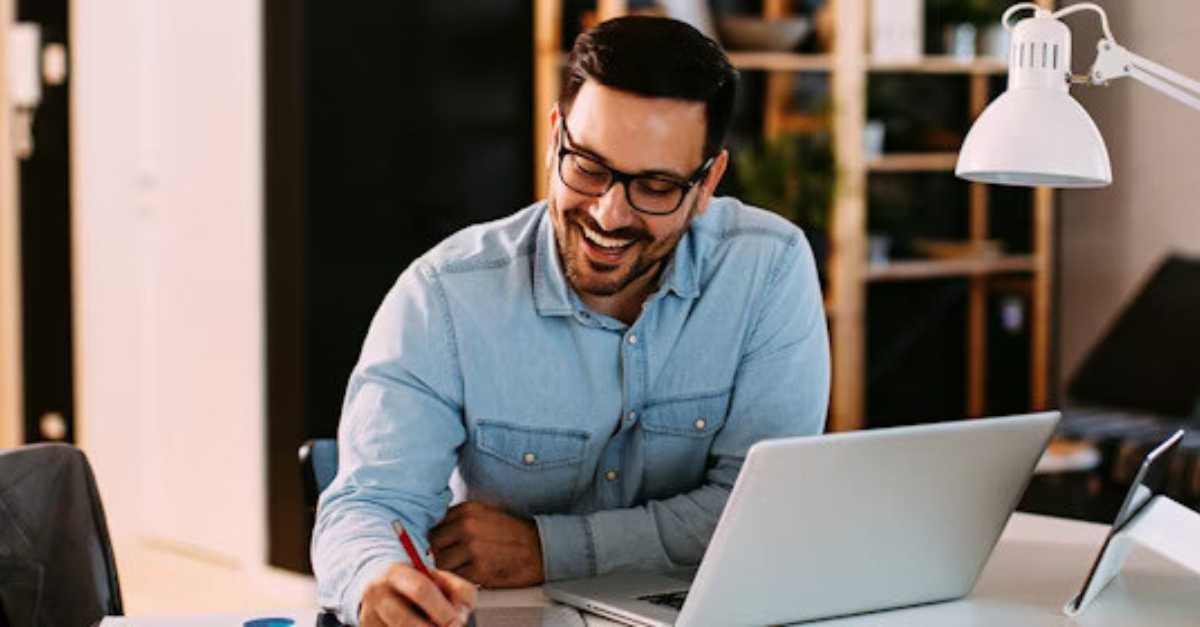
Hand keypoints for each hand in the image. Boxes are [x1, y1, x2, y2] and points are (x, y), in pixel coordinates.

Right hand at [359, 562, 476, 626]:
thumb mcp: (442, 579)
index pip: (420, 590)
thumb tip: (461, 618)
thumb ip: (461, 592)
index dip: (442, 610)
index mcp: (396, 573)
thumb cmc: (420, 584)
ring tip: (431, 624)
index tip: (458, 622)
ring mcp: (368, 616)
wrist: (382, 587)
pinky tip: (416, 626)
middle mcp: (377, 594)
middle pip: (404, 621)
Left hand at [429, 501, 545, 587]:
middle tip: (450, 558)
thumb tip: (435, 532)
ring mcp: (472, 548)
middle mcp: (466, 526)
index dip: (435, 537)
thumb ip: (459, 519)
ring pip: (440, 563)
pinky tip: (472, 573)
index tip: (440, 544)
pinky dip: (460, 578)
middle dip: (438, 553)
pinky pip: (455, 577)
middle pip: (432, 544)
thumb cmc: (512, 532)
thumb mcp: (485, 514)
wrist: (539, 548)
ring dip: (448, 568)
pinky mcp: (479, 569)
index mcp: (467, 509)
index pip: (433, 524)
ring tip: (461, 567)